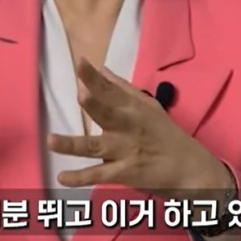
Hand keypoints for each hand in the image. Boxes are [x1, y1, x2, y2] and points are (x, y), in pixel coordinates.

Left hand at [46, 59, 232, 199]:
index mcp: (133, 108)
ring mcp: (125, 151)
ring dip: (73, 144)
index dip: (93, 77)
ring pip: (95, 147)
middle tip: (81, 93)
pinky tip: (62, 177)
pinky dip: (80, 178)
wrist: (189, 169)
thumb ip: (122, 89)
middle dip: (95, 104)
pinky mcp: (124, 173)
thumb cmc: (165, 135)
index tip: (80, 62)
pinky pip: (98, 175)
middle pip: (107, 114)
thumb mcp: (149, 107)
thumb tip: (102, 69)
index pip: (110, 89)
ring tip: (51, 140)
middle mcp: (128, 127)